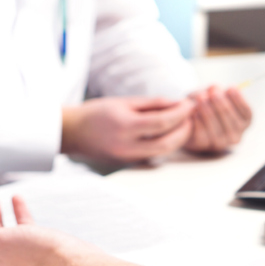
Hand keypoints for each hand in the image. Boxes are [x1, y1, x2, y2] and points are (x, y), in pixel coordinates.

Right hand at [61, 97, 195, 163]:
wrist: (73, 133)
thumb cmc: (97, 113)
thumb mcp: (124, 102)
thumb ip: (152, 104)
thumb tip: (177, 103)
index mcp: (125, 127)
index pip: (162, 122)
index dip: (180, 113)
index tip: (190, 104)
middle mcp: (128, 147)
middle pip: (167, 143)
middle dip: (184, 130)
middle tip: (191, 116)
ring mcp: (129, 158)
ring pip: (163, 152)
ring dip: (178, 139)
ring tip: (184, 124)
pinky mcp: (129, 164)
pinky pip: (154, 155)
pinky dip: (166, 144)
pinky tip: (171, 133)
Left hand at [184, 86, 251, 152]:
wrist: (190, 119)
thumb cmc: (207, 104)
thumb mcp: (213, 94)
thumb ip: (215, 90)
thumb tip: (214, 87)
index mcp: (244, 121)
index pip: (246, 112)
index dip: (239, 100)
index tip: (231, 88)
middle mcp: (236, 135)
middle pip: (233, 122)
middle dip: (223, 106)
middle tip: (214, 93)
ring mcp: (221, 143)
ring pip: (218, 131)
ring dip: (209, 113)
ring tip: (201, 98)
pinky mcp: (204, 145)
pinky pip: (203, 135)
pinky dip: (199, 123)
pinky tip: (195, 112)